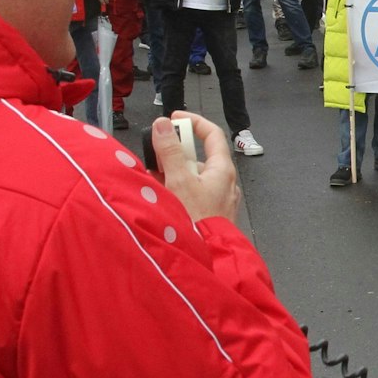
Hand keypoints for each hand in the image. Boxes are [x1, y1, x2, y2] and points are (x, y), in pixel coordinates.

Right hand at [155, 112, 241, 226]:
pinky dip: (176, 191)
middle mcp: (224, 182)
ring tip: (153, 180)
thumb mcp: (178, 181)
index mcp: (222, 170)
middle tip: (155, 157)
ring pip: (192, 177)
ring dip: (171, 175)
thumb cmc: (196, 221)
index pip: (212, 134)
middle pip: (197, 157)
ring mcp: (218, 199)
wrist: (208, 258)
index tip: (174, 119)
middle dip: (174, 154)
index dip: (194, 122)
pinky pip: (192, 194)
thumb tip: (163, 125)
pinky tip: (161, 197)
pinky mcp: (210, 213)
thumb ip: (169, 151)